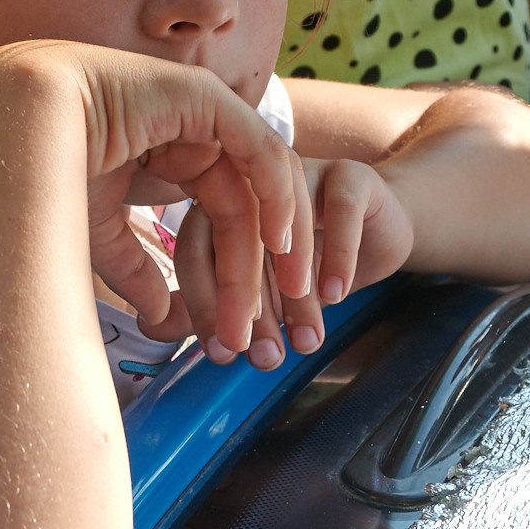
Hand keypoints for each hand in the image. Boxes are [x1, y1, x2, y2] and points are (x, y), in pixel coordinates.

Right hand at [15, 44, 308, 360]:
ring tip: (287, 294)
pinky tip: (278, 242)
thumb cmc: (41, 172)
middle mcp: (195, 134)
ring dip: (283, 241)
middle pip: (252, 209)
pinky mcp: (204, 97)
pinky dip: (276, 194)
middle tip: (269, 333)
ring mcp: (202, 112)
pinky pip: (258, 148)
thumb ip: (137, 272)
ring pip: (265, 183)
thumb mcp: (100, 233)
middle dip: (263, 275)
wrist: (9, 126)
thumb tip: (164, 320)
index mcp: (173, 159)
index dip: (235, 282)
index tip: (236, 337)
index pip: (226, 222)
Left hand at [145, 156, 412, 369]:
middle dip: (249, 305)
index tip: (223, 352)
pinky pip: (340, 211)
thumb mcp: (257, 287)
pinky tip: (335, 295)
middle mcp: (252, 178)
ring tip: (304, 340)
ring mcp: (300, 172)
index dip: (205, 302)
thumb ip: (208, 302)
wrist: (379, 232)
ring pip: (288, 227)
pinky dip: (336, 256)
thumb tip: (150, 329)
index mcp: (217, 199)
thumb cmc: (307, 260)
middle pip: (236, 235)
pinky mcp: (350, 174)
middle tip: (261, 356)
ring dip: (295, 291)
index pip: (195, 245)